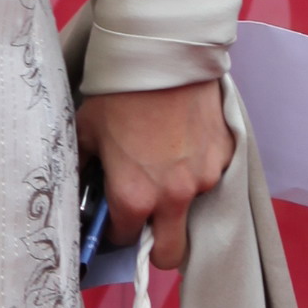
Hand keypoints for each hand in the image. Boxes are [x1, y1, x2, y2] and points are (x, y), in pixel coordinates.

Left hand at [77, 80, 230, 273]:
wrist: (164, 53)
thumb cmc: (118, 92)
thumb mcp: (86, 131)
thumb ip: (85, 167)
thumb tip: (81, 189)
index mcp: (133, 196)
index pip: (123, 239)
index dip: (114, 231)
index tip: (113, 219)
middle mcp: (173, 197)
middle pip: (170, 254)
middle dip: (157, 246)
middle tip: (146, 222)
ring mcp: (205, 178)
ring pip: (193, 209)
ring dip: (179, 197)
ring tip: (165, 158)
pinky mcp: (226, 155)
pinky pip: (212, 175)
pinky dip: (198, 167)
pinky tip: (184, 139)